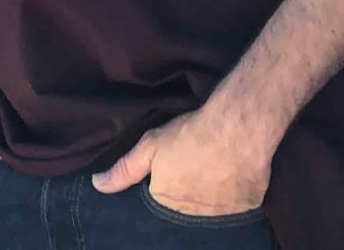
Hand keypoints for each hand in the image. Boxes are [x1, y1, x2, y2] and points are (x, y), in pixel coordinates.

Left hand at [92, 106, 272, 215]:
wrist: (237, 130)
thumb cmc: (189, 135)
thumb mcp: (149, 146)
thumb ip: (124, 169)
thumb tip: (97, 185)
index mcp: (166, 200)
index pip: (158, 198)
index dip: (162, 183)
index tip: (169, 169)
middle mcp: (192, 213)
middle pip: (183, 205)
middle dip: (183, 191)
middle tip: (191, 165)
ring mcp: (221, 213)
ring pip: (209, 207)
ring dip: (207, 194)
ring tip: (209, 169)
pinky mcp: (246, 207)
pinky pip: (235, 206)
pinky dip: (231, 195)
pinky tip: (229, 175)